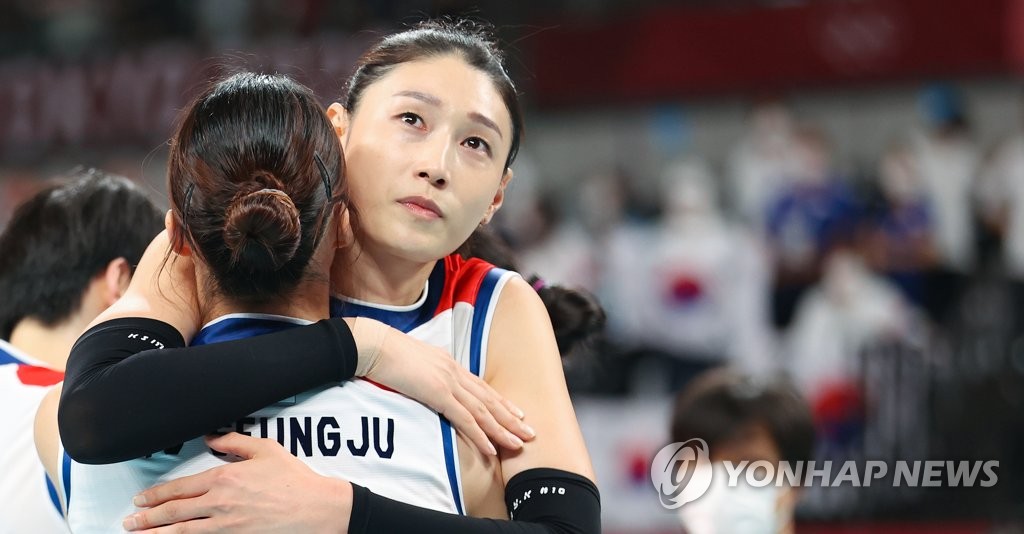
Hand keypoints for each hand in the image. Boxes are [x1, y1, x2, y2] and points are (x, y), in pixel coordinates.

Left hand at [124, 433, 349, 532]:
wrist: (314, 509)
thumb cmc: (294, 480)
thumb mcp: (266, 450)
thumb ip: (234, 442)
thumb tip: (211, 438)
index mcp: (224, 478)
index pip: (180, 488)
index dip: (156, 494)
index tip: (142, 498)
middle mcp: (219, 503)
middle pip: (173, 512)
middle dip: (147, 517)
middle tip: (130, 520)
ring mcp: (225, 525)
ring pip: (181, 532)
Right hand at [360, 320, 535, 455]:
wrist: (373, 344)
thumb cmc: (386, 353)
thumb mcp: (413, 363)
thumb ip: (426, 373)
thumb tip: (429, 383)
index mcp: (449, 364)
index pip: (481, 387)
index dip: (501, 402)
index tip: (517, 414)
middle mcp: (454, 372)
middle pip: (489, 400)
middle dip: (511, 418)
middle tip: (530, 433)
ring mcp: (448, 382)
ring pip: (483, 411)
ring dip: (502, 430)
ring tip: (518, 444)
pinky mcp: (438, 393)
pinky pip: (464, 418)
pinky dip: (479, 435)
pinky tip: (491, 448)